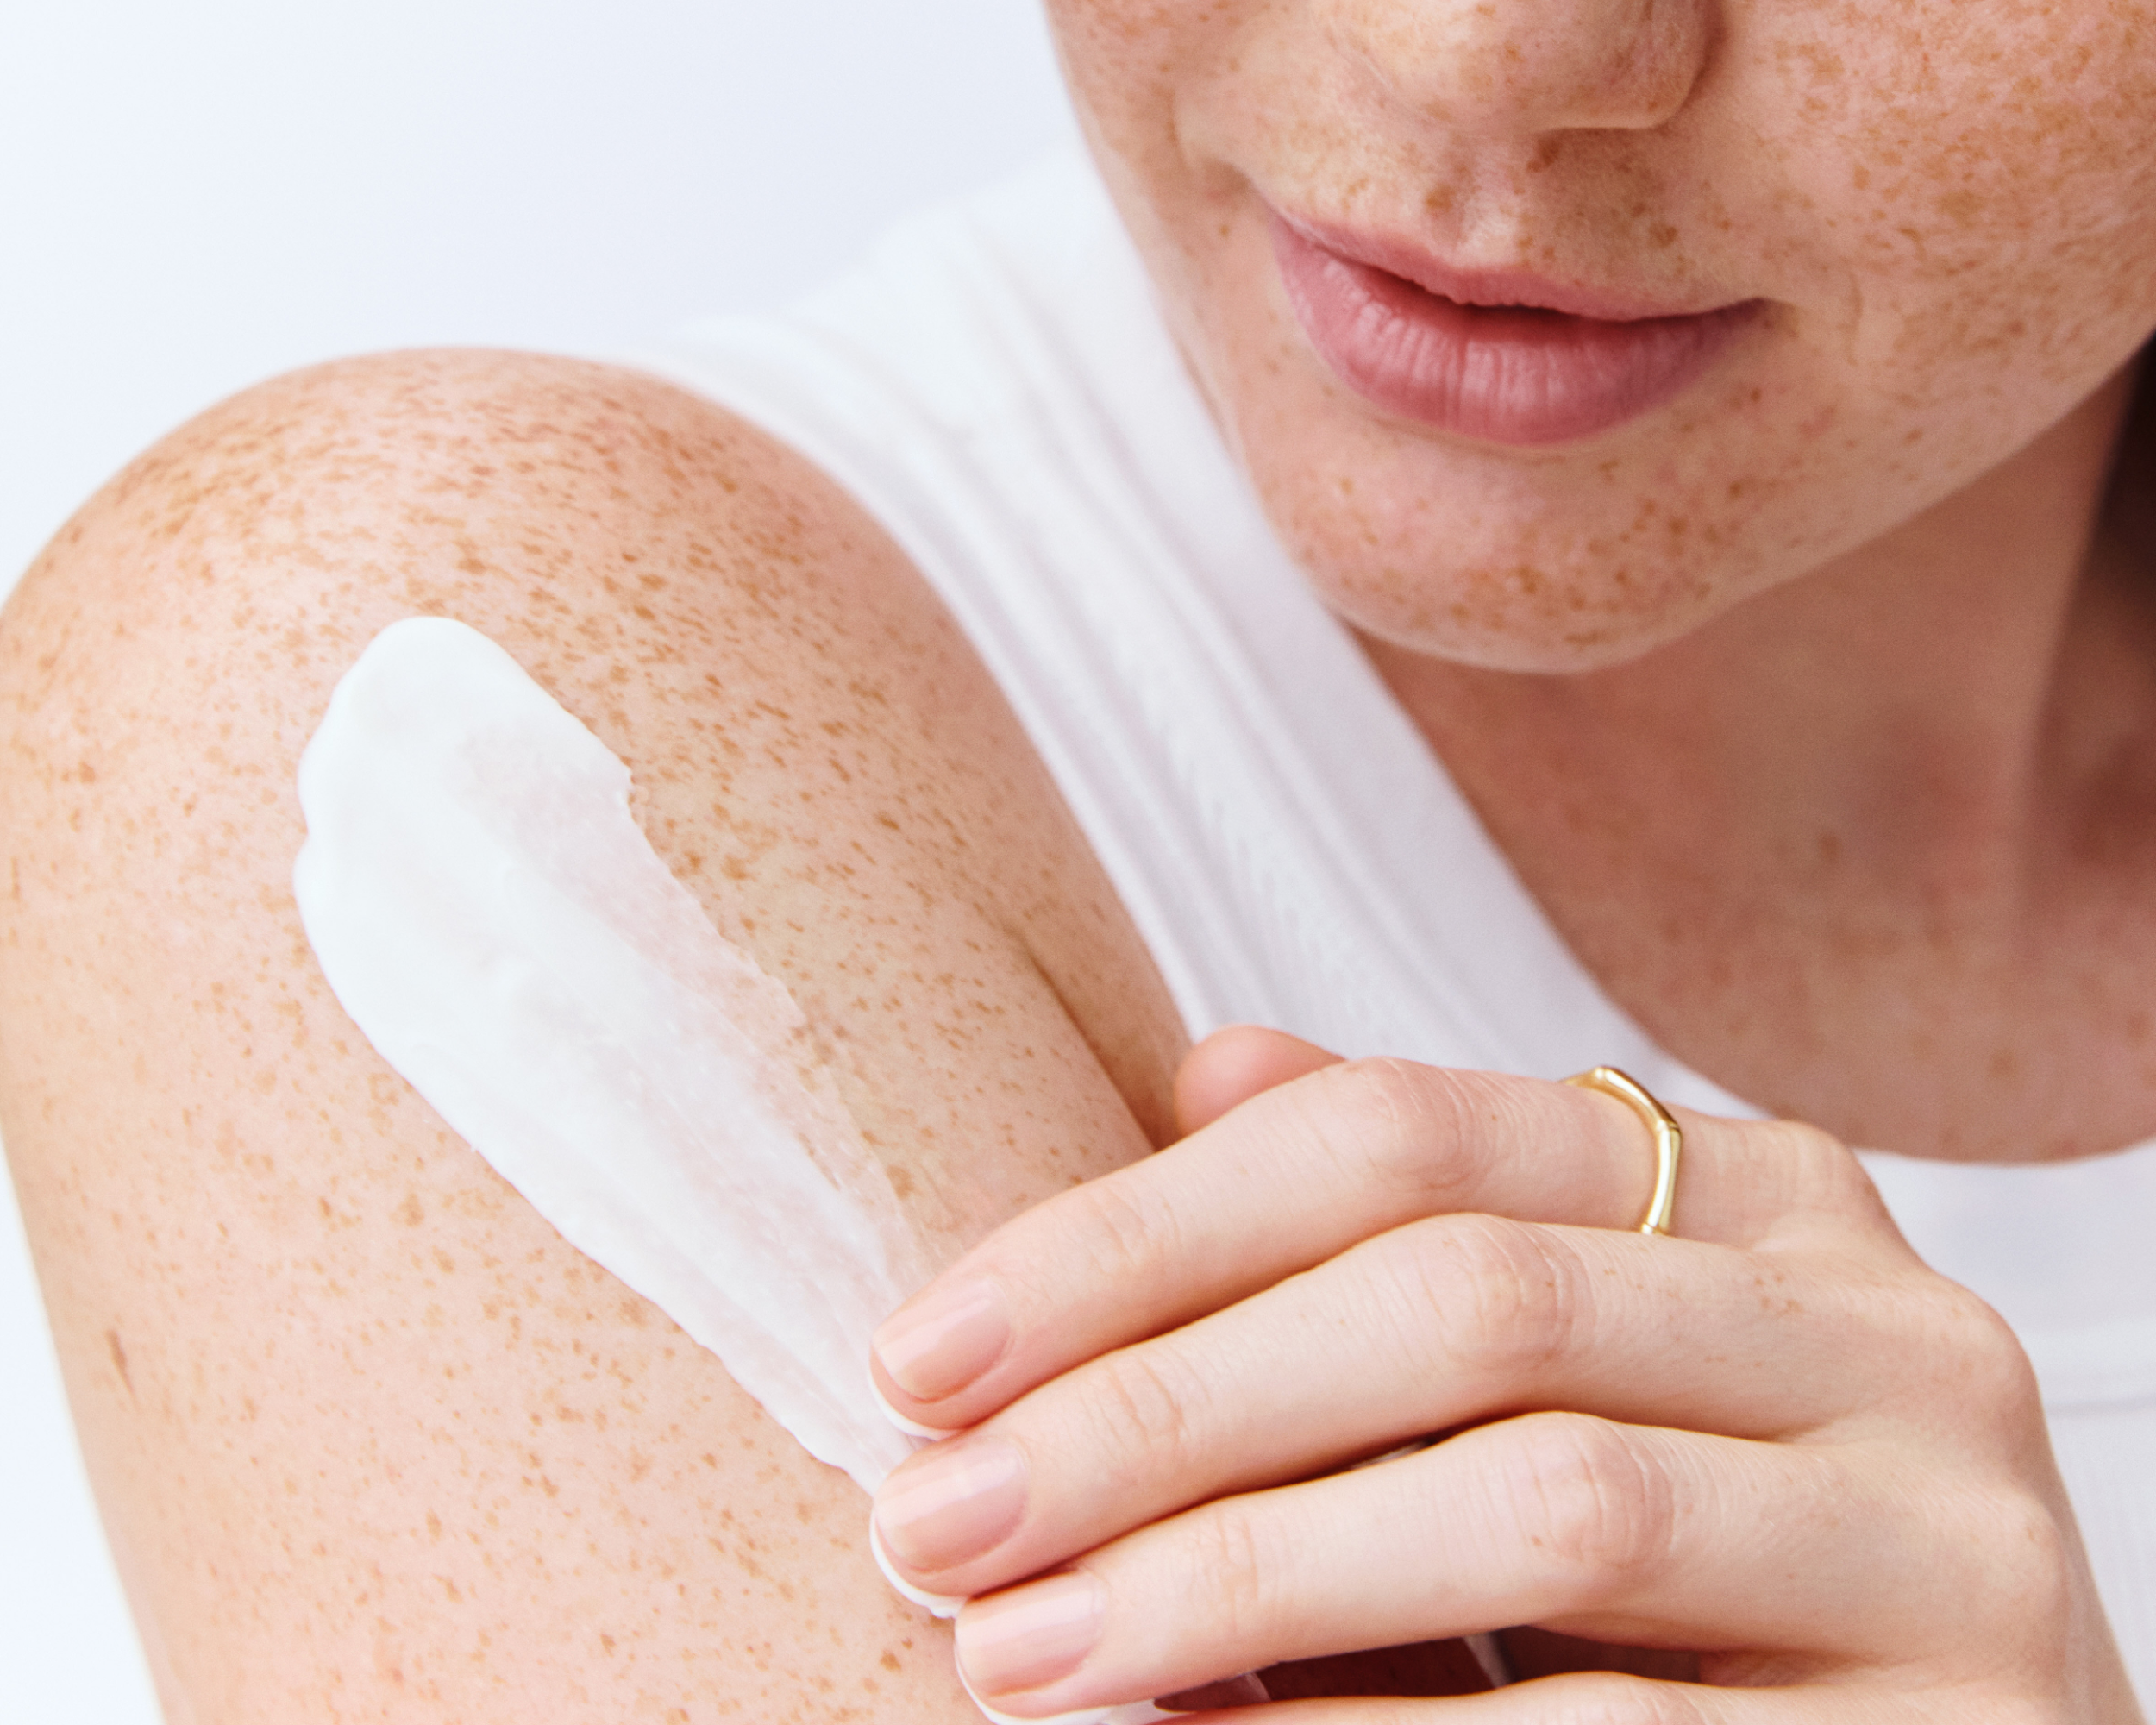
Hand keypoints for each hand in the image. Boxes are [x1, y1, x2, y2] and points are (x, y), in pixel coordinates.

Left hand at [866, 1028, 2142, 1719]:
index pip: (1404, 1140)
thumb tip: (1207, 1067)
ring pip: (1543, 1502)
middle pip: (1460, 1301)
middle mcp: (1882, 1325)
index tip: (921, 1357)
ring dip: (1233, 1581)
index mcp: (1760, 1192)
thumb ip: (1404, 1225)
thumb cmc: (1684, 1573)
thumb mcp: (1547, 1371)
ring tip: (1014, 1655)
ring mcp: (1954, 1531)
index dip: (1136, 1237)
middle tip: (934, 1523)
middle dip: (1156, 1413)